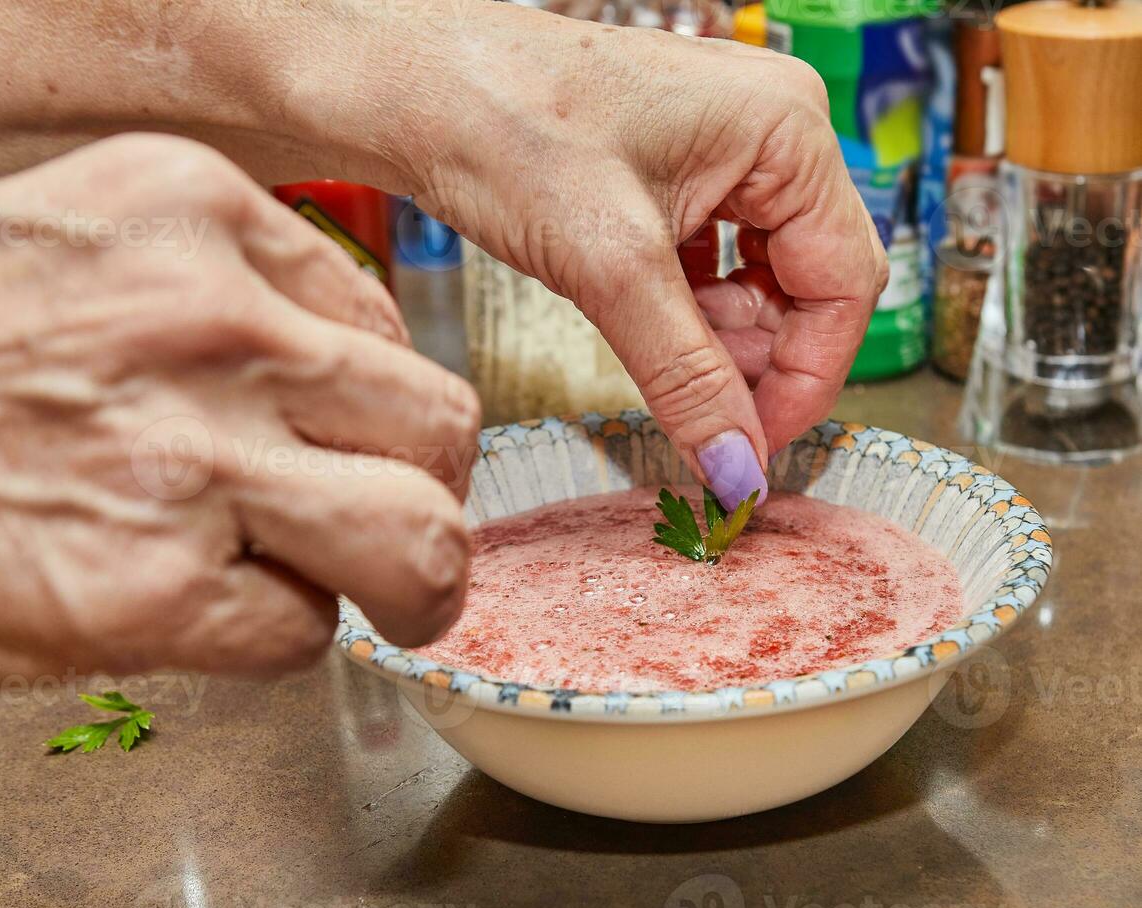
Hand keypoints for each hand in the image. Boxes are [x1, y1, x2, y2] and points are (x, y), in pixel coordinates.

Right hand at [0, 134, 479, 688]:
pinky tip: (199, 614)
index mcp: (194, 215)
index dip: (377, 404)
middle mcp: (218, 324)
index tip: (356, 443)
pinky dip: (272, 639)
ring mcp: (198, 456)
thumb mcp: (66, 245)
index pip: (381, 321)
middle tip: (398, 531)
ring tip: (375, 600)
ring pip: (420, 536)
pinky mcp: (161, 587)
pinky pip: (303, 633)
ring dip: (409, 585)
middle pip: (437, 423)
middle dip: (427, 491)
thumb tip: (314, 376)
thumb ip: (209, 295)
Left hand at [403, 7, 888, 508]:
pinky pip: (711, 263)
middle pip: (807, 283)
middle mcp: (770, 132)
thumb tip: (738, 467)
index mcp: (787, 130)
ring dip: (719, 340)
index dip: (807, 378)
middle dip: (757, 358)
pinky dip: (686, 312)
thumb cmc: (505, 126)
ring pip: (757, 280)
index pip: (845, 282)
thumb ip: (686, 375)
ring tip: (660, 359)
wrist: (414, 89)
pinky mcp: (675, 173)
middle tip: (702, 415)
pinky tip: (644, 325)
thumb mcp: (610, 267)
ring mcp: (723, 151)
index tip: (755, 448)